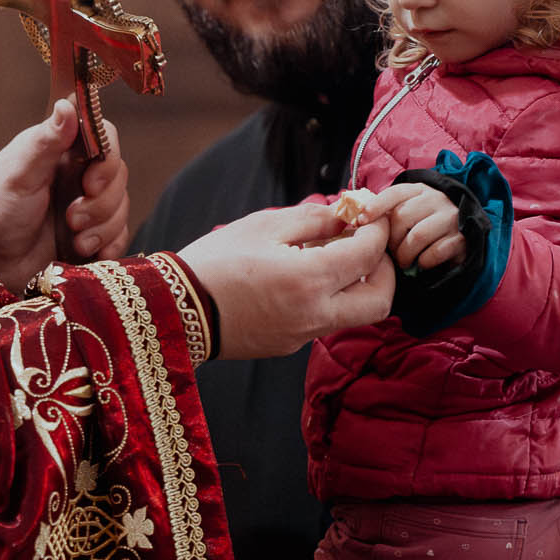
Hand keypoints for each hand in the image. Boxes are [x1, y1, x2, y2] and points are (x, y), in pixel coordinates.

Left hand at [0, 98, 129, 293]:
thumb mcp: (17, 175)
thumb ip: (45, 142)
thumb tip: (67, 105)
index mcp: (59, 151)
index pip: (103, 136)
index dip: (107, 157)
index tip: (90, 182)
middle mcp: (76, 174)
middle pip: (117, 173)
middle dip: (102, 201)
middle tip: (72, 217)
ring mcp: (86, 204)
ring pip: (121, 205)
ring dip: (102, 226)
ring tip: (74, 239)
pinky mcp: (91, 233)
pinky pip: (119, 234)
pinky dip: (108, 244)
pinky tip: (85, 253)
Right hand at [173, 203, 393, 358]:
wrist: (173, 310)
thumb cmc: (213, 261)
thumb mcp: (263, 226)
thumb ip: (314, 218)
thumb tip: (348, 215)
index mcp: (309, 279)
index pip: (369, 254)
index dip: (378, 230)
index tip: (374, 214)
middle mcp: (314, 313)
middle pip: (381, 300)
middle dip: (386, 270)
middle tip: (370, 245)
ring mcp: (303, 334)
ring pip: (355, 314)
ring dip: (358, 285)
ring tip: (335, 258)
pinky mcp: (288, 345)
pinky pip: (324, 320)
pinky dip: (329, 297)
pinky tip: (304, 277)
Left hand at [369, 183, 465, 270]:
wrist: (459, 237)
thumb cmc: (423, 225)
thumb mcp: (407, 213)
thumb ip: (387, 213)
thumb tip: (359, 219)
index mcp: (419, 190)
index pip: (395, 193)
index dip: (376, 206)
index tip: (361, 220)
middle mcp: (436, 199)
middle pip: (403, 216)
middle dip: (392, 239)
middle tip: (391, 252)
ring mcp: (451, 217)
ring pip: (418, 236)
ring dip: (405, 254)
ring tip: (404, 261)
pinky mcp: (461, 238)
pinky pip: (435, 252)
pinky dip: (423, 262)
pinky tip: (421, 263)